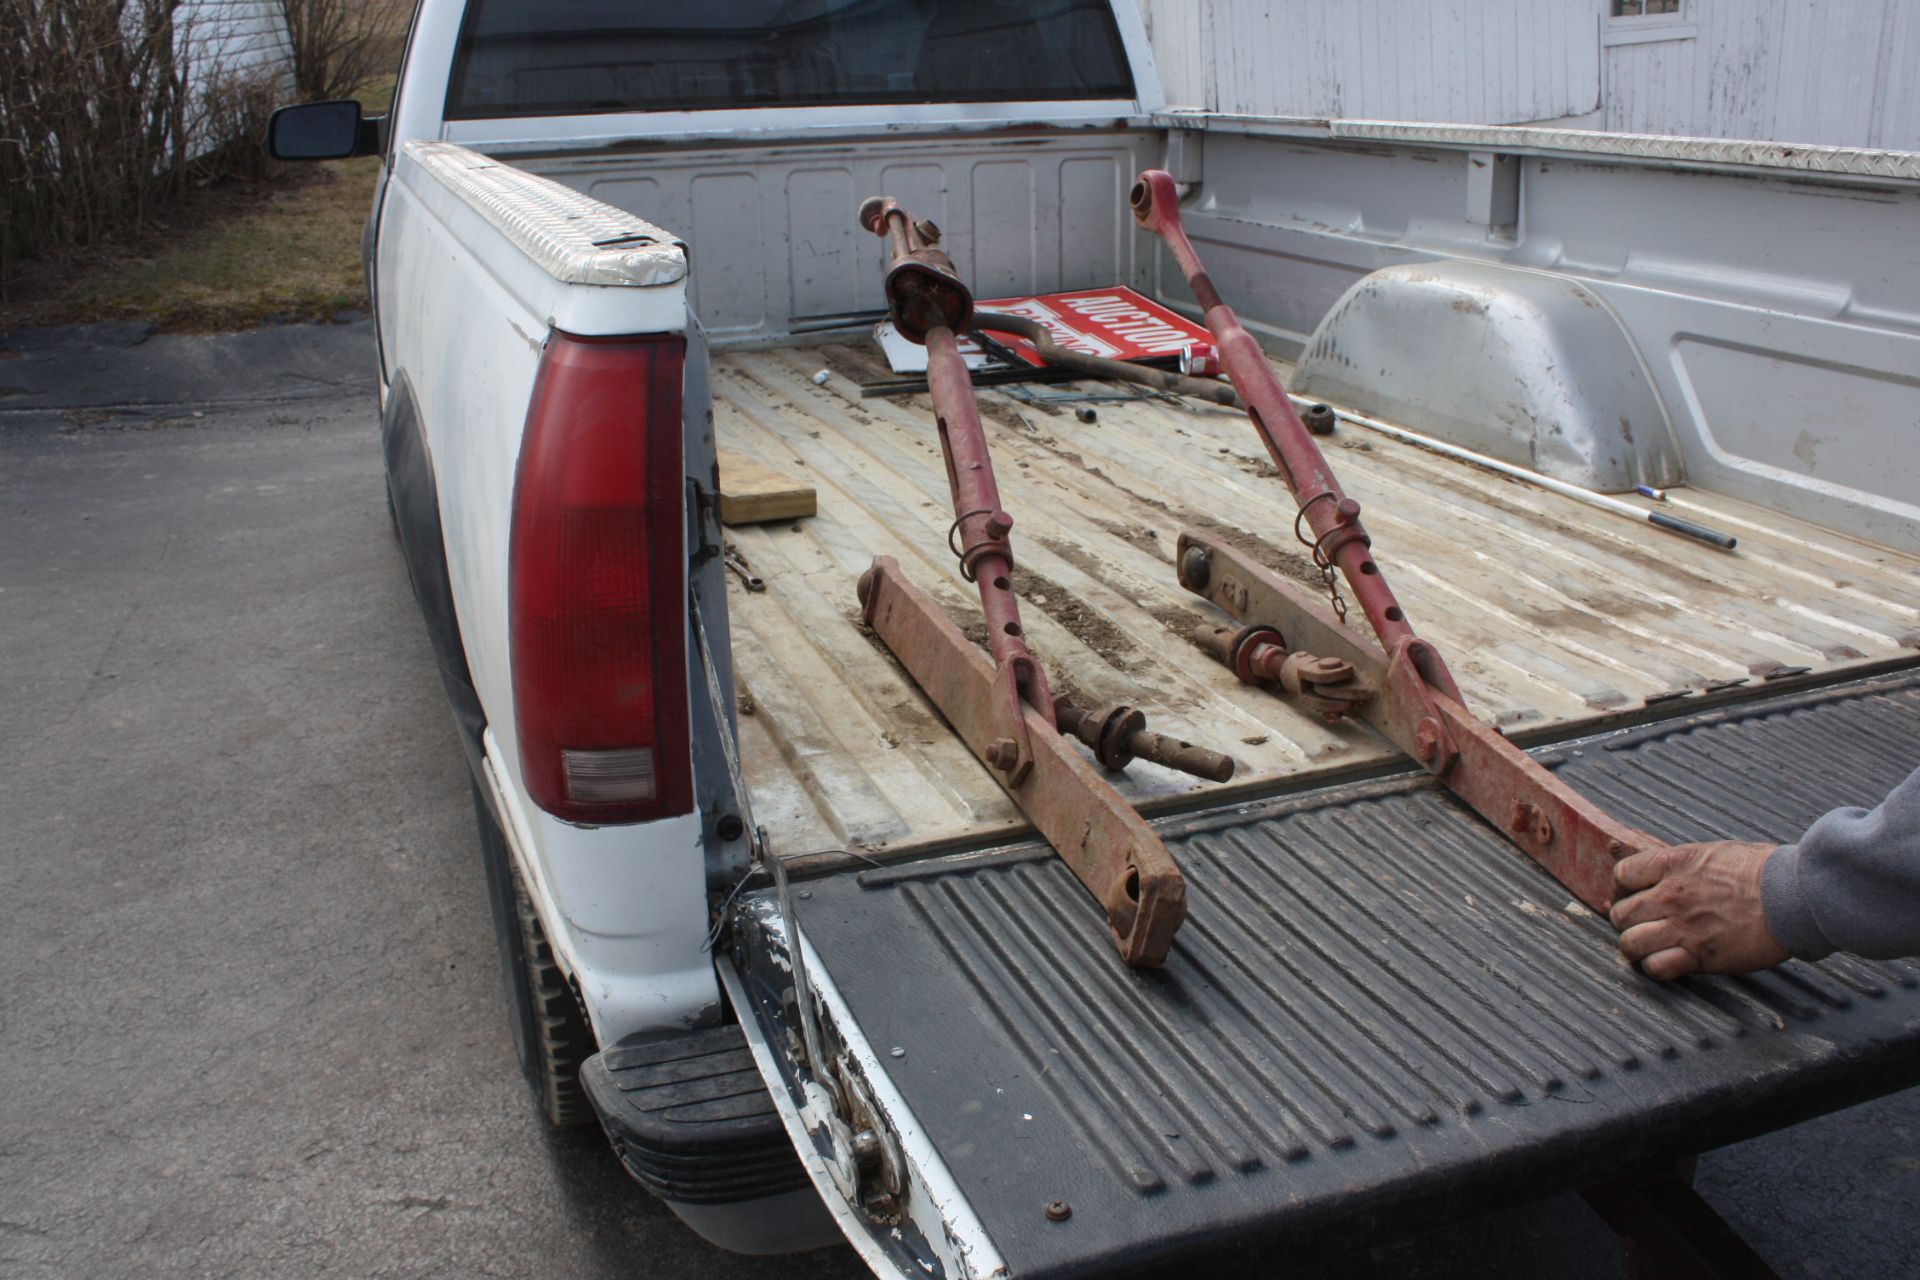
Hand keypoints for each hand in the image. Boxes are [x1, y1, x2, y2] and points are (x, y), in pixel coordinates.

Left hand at [1609, 841, 1790, 980]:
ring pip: (1629, 943)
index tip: (1633, 896)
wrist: (1794, 896)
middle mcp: (1670, 895)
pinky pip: (1656, 967)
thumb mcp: (1715, 853)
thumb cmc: (1766, 871)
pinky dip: (1657, 968)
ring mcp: (1682, 926)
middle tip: (1643, 925)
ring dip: (1637, 947)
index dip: (1623, 888)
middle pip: (1620, 913)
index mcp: (1674, 864)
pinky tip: (1670, 963)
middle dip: (1628, 921)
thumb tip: (1668, 873)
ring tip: (1651, 948)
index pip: (1622, 875)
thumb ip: (1685, 866)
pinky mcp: (1699, 955)